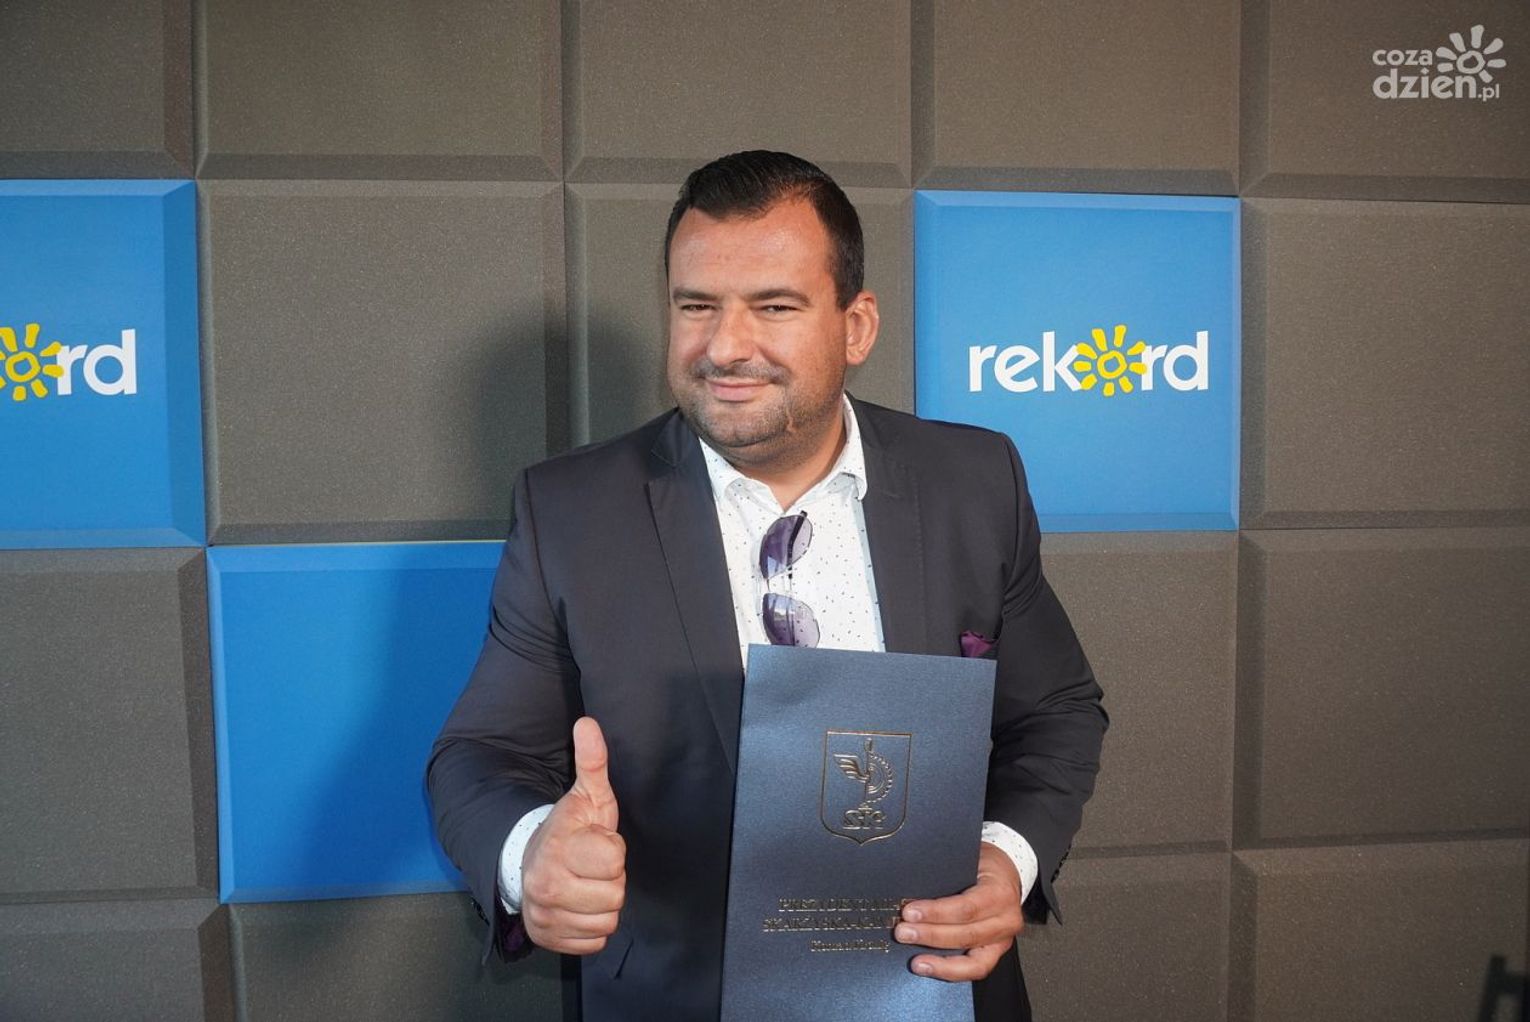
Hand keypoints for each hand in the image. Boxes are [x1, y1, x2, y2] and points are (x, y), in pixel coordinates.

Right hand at [520, 717, 625, 953]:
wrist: (528, 864)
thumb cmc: (569, 830)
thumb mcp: (585, 796)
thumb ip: (592, 761)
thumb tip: (588, 723)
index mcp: (557, 848)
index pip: (614, 860)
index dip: (612, 849)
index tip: (595, 842)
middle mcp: (546, 885)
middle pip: (614, 896)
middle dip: (610, 879)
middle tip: (592, 866)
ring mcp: (546, 916)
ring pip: (607, 921)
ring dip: (602, 904)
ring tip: (586, 884)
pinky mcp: (550, 940)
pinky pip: (595, 942)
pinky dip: (591, 927)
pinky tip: (580, 906)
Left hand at [894, 841, 1022, 980]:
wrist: (1005, 873)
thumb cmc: (983, 864)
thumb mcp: (966, 859)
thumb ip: (946, 874)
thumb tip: (909, 886)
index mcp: (1000, 892)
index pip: (966, 907)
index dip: (936, 913)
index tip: (909, 912)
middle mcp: (1006, 919)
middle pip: (966, 935)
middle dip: (931, 936)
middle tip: (903, 932)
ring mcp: (1003, 940)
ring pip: (974, 961)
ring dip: (940, 963)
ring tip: (916, 962)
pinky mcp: (995, 952)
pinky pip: (975, 969)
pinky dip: (951, 971)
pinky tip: (930, 968)